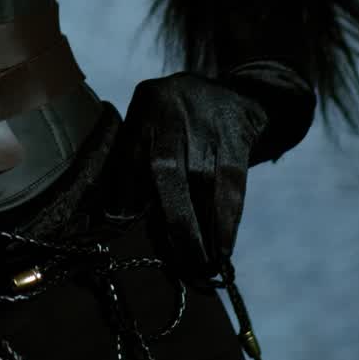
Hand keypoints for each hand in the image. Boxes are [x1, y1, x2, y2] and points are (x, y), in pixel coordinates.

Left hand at [99, 67, 310, 279]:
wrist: (235, 95)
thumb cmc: (180, 121)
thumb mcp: (153, 120)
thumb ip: (135, 158)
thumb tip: (120, 216)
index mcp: (147, 105)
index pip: (129, 154)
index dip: (124, 192)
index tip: (122, 224)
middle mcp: (175, 110)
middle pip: (166, 170)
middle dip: (170, 220)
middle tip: (176, 261)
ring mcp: (209, 122)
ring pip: (201, 182)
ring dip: (200, 229)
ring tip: (200, 265)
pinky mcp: (238, 135)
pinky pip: (232, 185)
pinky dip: (227, 220)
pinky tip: (223, 248)